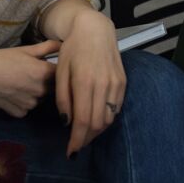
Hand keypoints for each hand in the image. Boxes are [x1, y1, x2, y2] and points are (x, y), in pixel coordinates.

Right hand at [0, 41, 59, 116]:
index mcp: (44, 73)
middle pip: (53, 88)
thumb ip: (47, 47)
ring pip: (41, 99)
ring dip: (37, 93)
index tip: (50, 66)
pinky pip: (28, 108)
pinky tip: (14, 93)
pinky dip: (24, 102)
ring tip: (21, 83)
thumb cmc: (1, 59)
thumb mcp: (25, 50)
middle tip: (33, 74)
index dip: (57, 70)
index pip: (61, 73)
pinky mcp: (20, 113)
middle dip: (48, 82)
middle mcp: (41, 91)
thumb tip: (62, 44)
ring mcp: (31, 104)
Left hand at [54, 12, 125, 156]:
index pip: (83, 120)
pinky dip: (106, 119)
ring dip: (96, 131)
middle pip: (97, 124)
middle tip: (75, 145)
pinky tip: (96, 120)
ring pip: (109, 119)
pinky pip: (116, 109)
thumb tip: (66, 123)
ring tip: (84, 134)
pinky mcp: (123, 83)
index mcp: (85, 82)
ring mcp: (116, 84)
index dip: (77, 140)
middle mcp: (103, 85)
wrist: (95, 30)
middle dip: (86, 139)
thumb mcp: (60, 71)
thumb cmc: (72, 50)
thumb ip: (63, 98)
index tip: (70, 152)